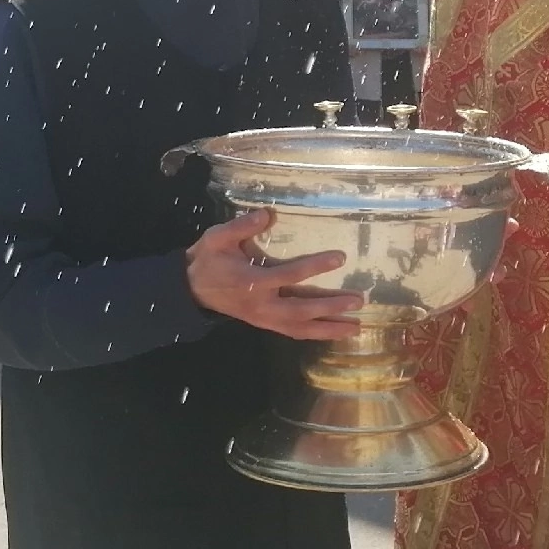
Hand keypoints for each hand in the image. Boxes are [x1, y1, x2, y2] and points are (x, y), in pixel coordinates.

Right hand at [185, 209, 363, 341]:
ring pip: (300, 328)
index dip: (315, 266)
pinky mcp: (265, 324)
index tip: (340, 258)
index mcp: (252, 281)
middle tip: (358, 300)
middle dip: (330, 307)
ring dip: (329, 328)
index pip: (289, 275)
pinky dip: (315, 334)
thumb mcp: (217, 238)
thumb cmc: (208, 260)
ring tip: (357, 326)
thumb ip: (242, 226)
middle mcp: (261, 305)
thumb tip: (268, 214)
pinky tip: (335, 333)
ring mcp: (264, 318)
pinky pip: (293, 333)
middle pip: (301, 310)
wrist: (190, 289)